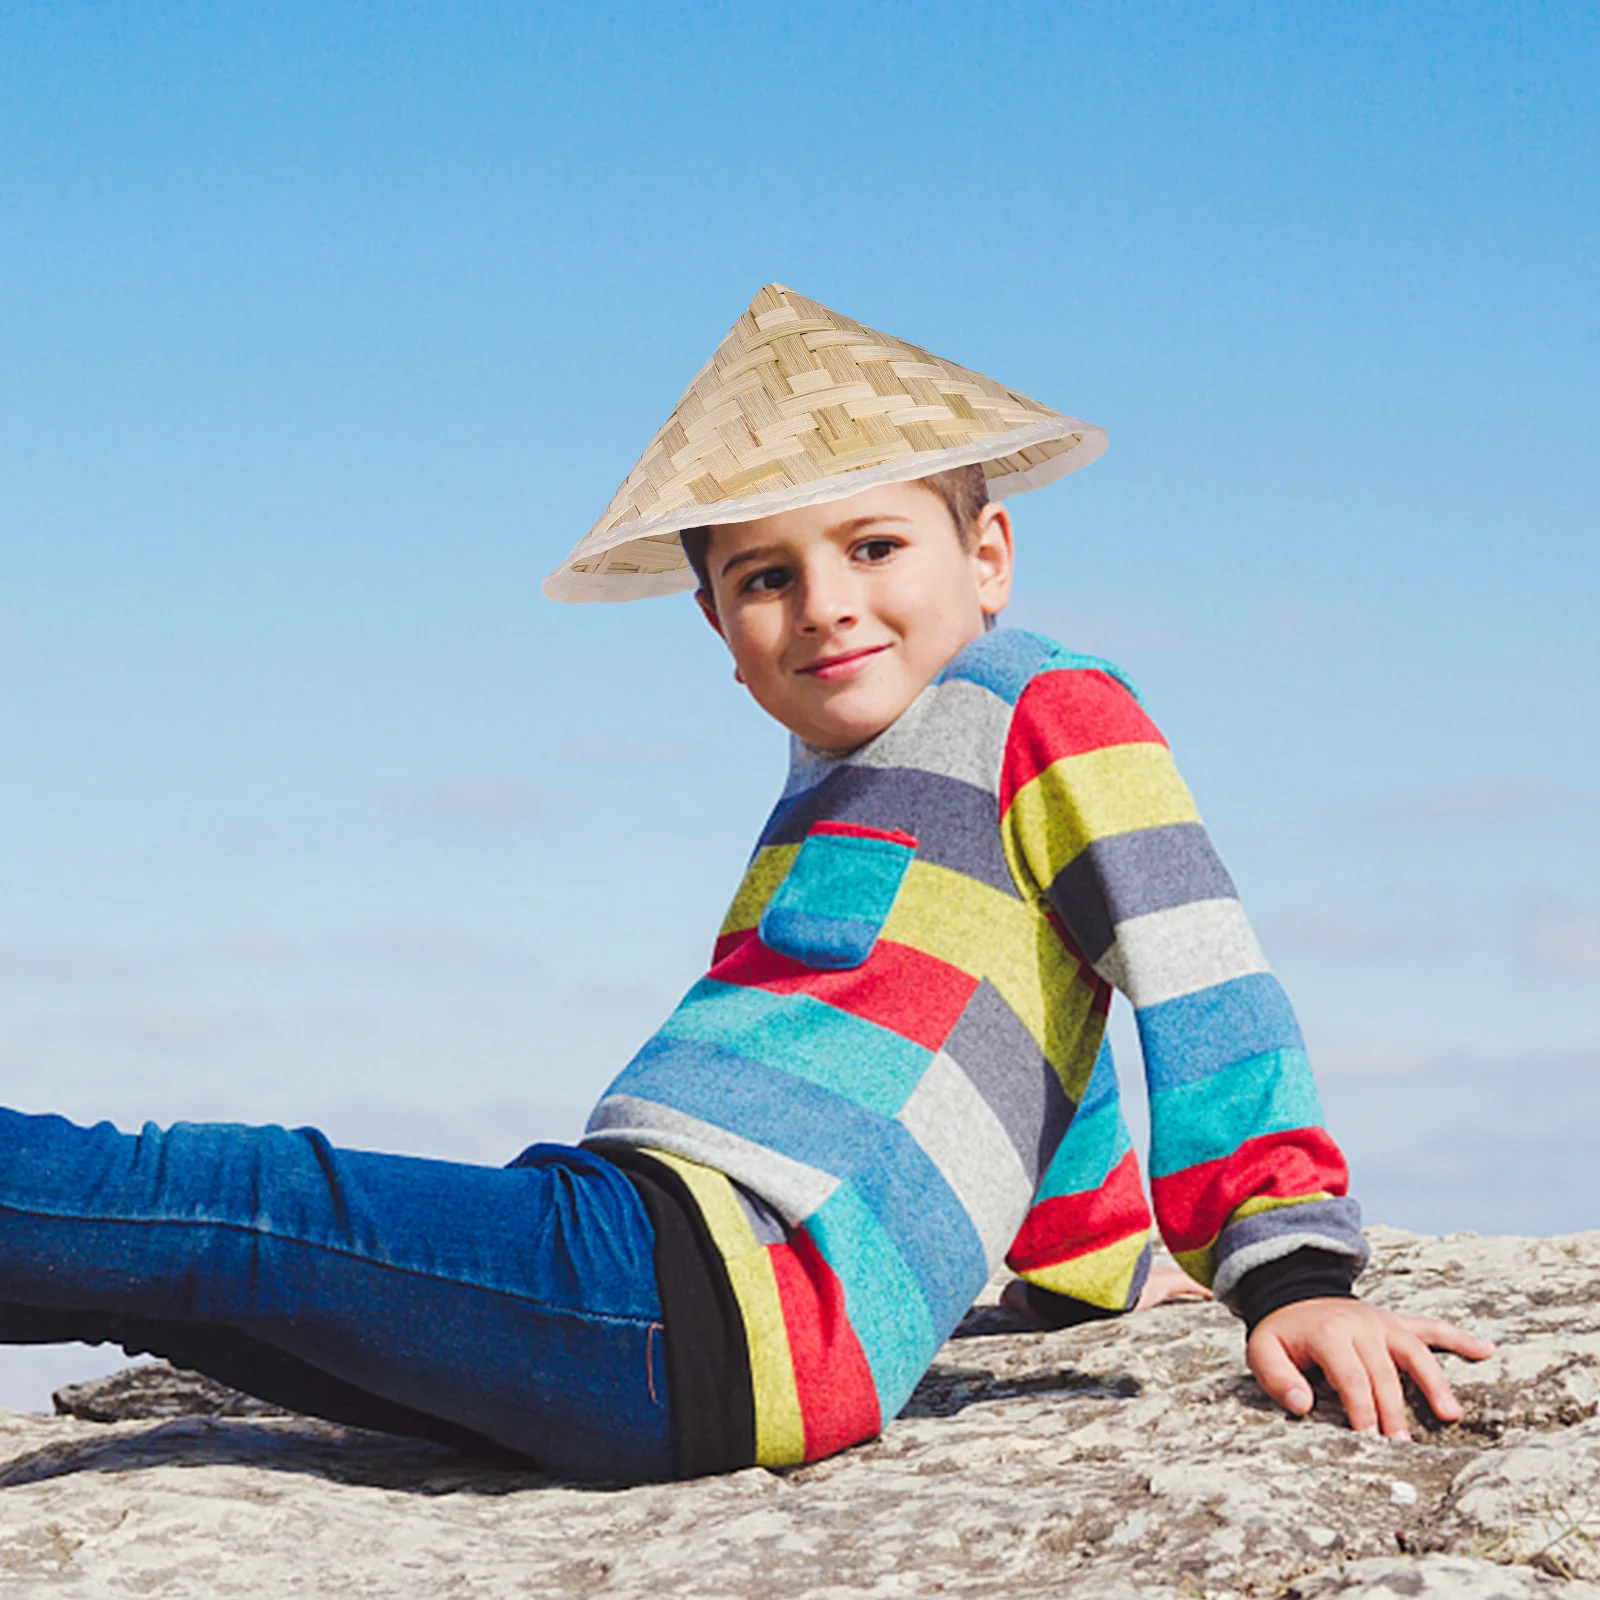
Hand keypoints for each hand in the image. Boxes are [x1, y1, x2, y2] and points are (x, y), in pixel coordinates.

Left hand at [1247, 1297, 1496, 1438]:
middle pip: (1384, 1373)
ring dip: (1435, 1382)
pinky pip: (1431, 1328)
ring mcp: (1382, 1321)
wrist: (1293, 1291)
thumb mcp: (1262, 1351)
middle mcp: (1361, 1324)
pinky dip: (1460, 1338)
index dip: (1362, 1408)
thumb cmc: (1282, 1333)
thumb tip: (1302, 1406)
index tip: (1372, 1440)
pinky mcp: (1396, 1321)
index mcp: (1328, 1333)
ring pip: (1415, 1351)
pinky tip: (1487, 1350)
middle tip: (1404, 1446)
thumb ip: (1277, 1379)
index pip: (1351, 1375)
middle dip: (1394, 1411)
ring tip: (1451, 1414)